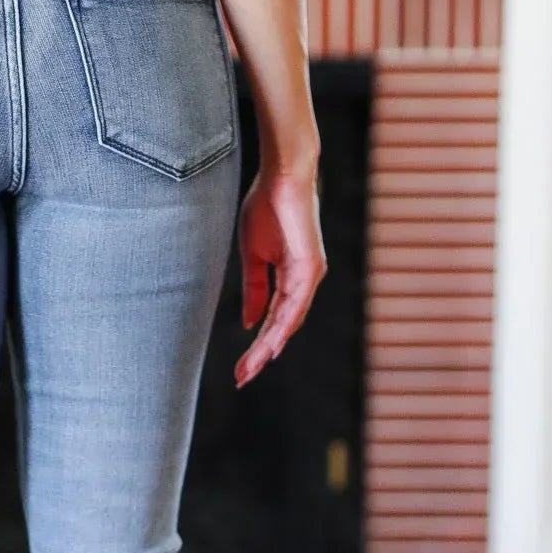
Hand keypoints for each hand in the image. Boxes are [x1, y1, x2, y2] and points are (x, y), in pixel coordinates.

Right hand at [234, 159, 326, 387]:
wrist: (281, 174)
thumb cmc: (268, 206)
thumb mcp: (253, 256)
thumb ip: (254, 289)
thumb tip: (251, 322)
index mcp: (291, 278)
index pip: (273, 319)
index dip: (257, 343)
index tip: (241, 367)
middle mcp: (304, 281)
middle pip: (282, 327)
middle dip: (261, 354)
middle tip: (242, 378)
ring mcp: (310, 274)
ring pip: (289, 321)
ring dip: (269, 347)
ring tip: (251, 368)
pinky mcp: (310, 265)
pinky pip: (295, 303)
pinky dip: (283, 326)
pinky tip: (270, 344)